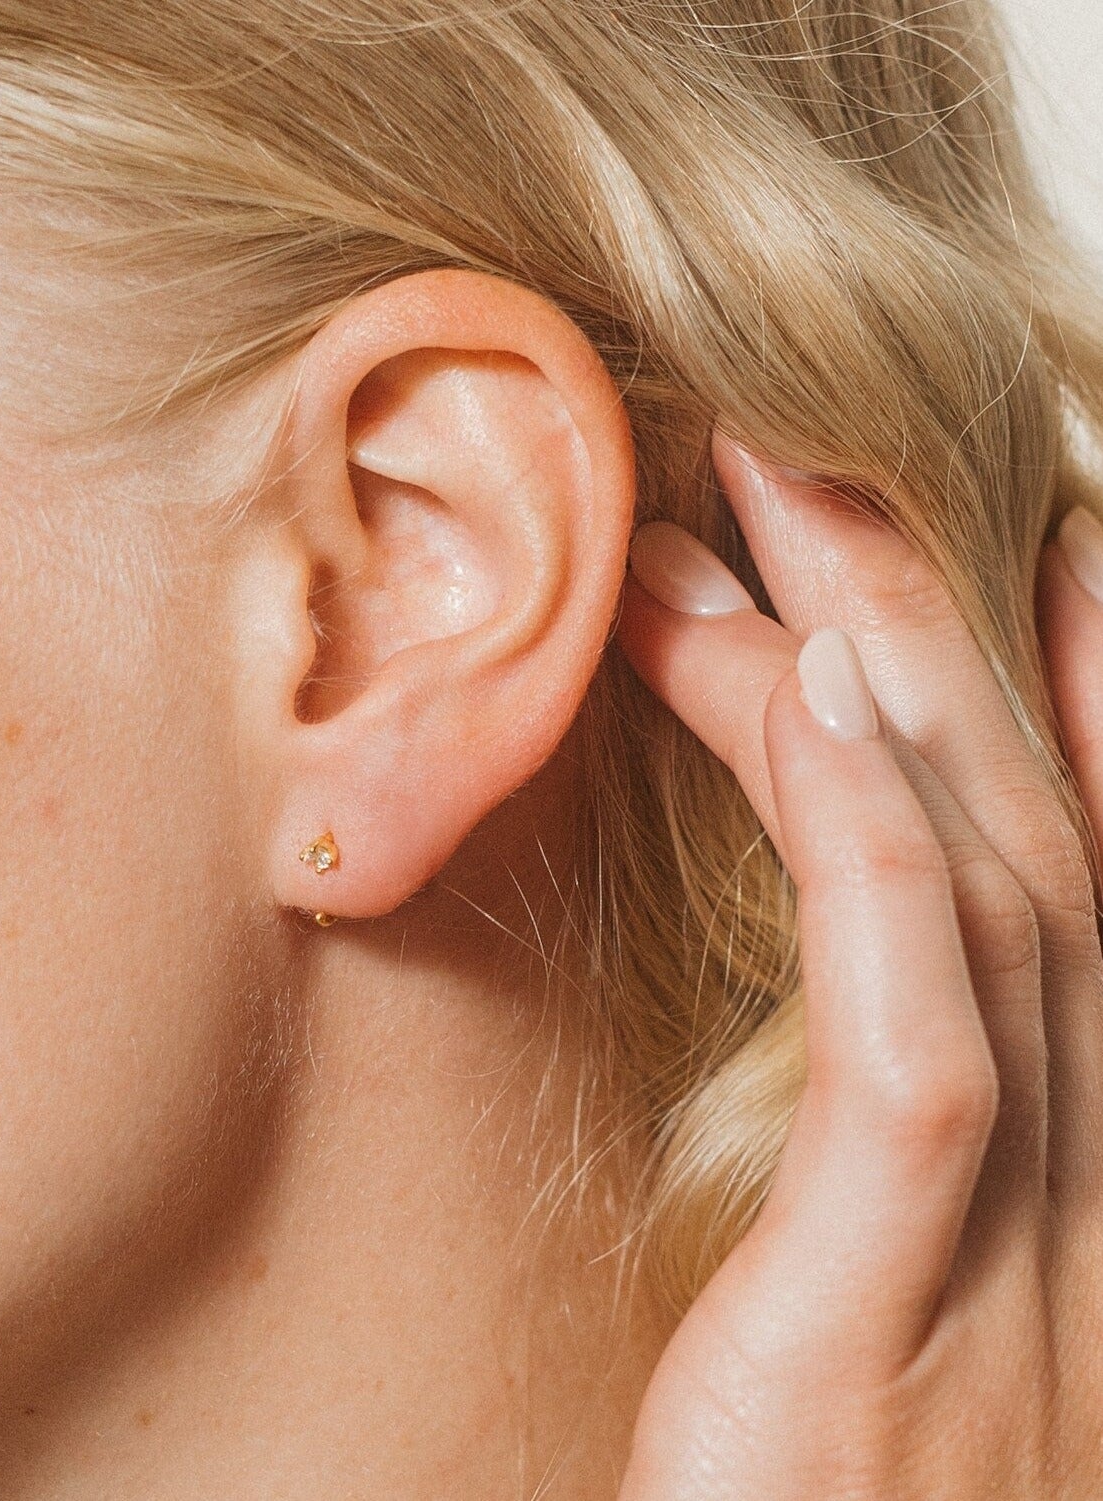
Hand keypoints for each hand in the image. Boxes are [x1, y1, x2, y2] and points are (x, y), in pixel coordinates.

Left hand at [612, 430, 1102, 1498]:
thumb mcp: (878, 1304)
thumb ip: (896, 1151)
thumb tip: (878, 996)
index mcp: (1071, 1175)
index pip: (1071, 882)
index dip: (1064, 693)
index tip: (1008, 537)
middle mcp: (1089, 1181)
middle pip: (1019, 826)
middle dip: (930, 618)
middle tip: (814, 447)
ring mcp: (1025, 1246)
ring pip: (979, 884)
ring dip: (879, 672)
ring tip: (768, 501)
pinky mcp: (895, 1313)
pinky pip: (919, 1036)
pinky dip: (882, 855)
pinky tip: (830, 701)